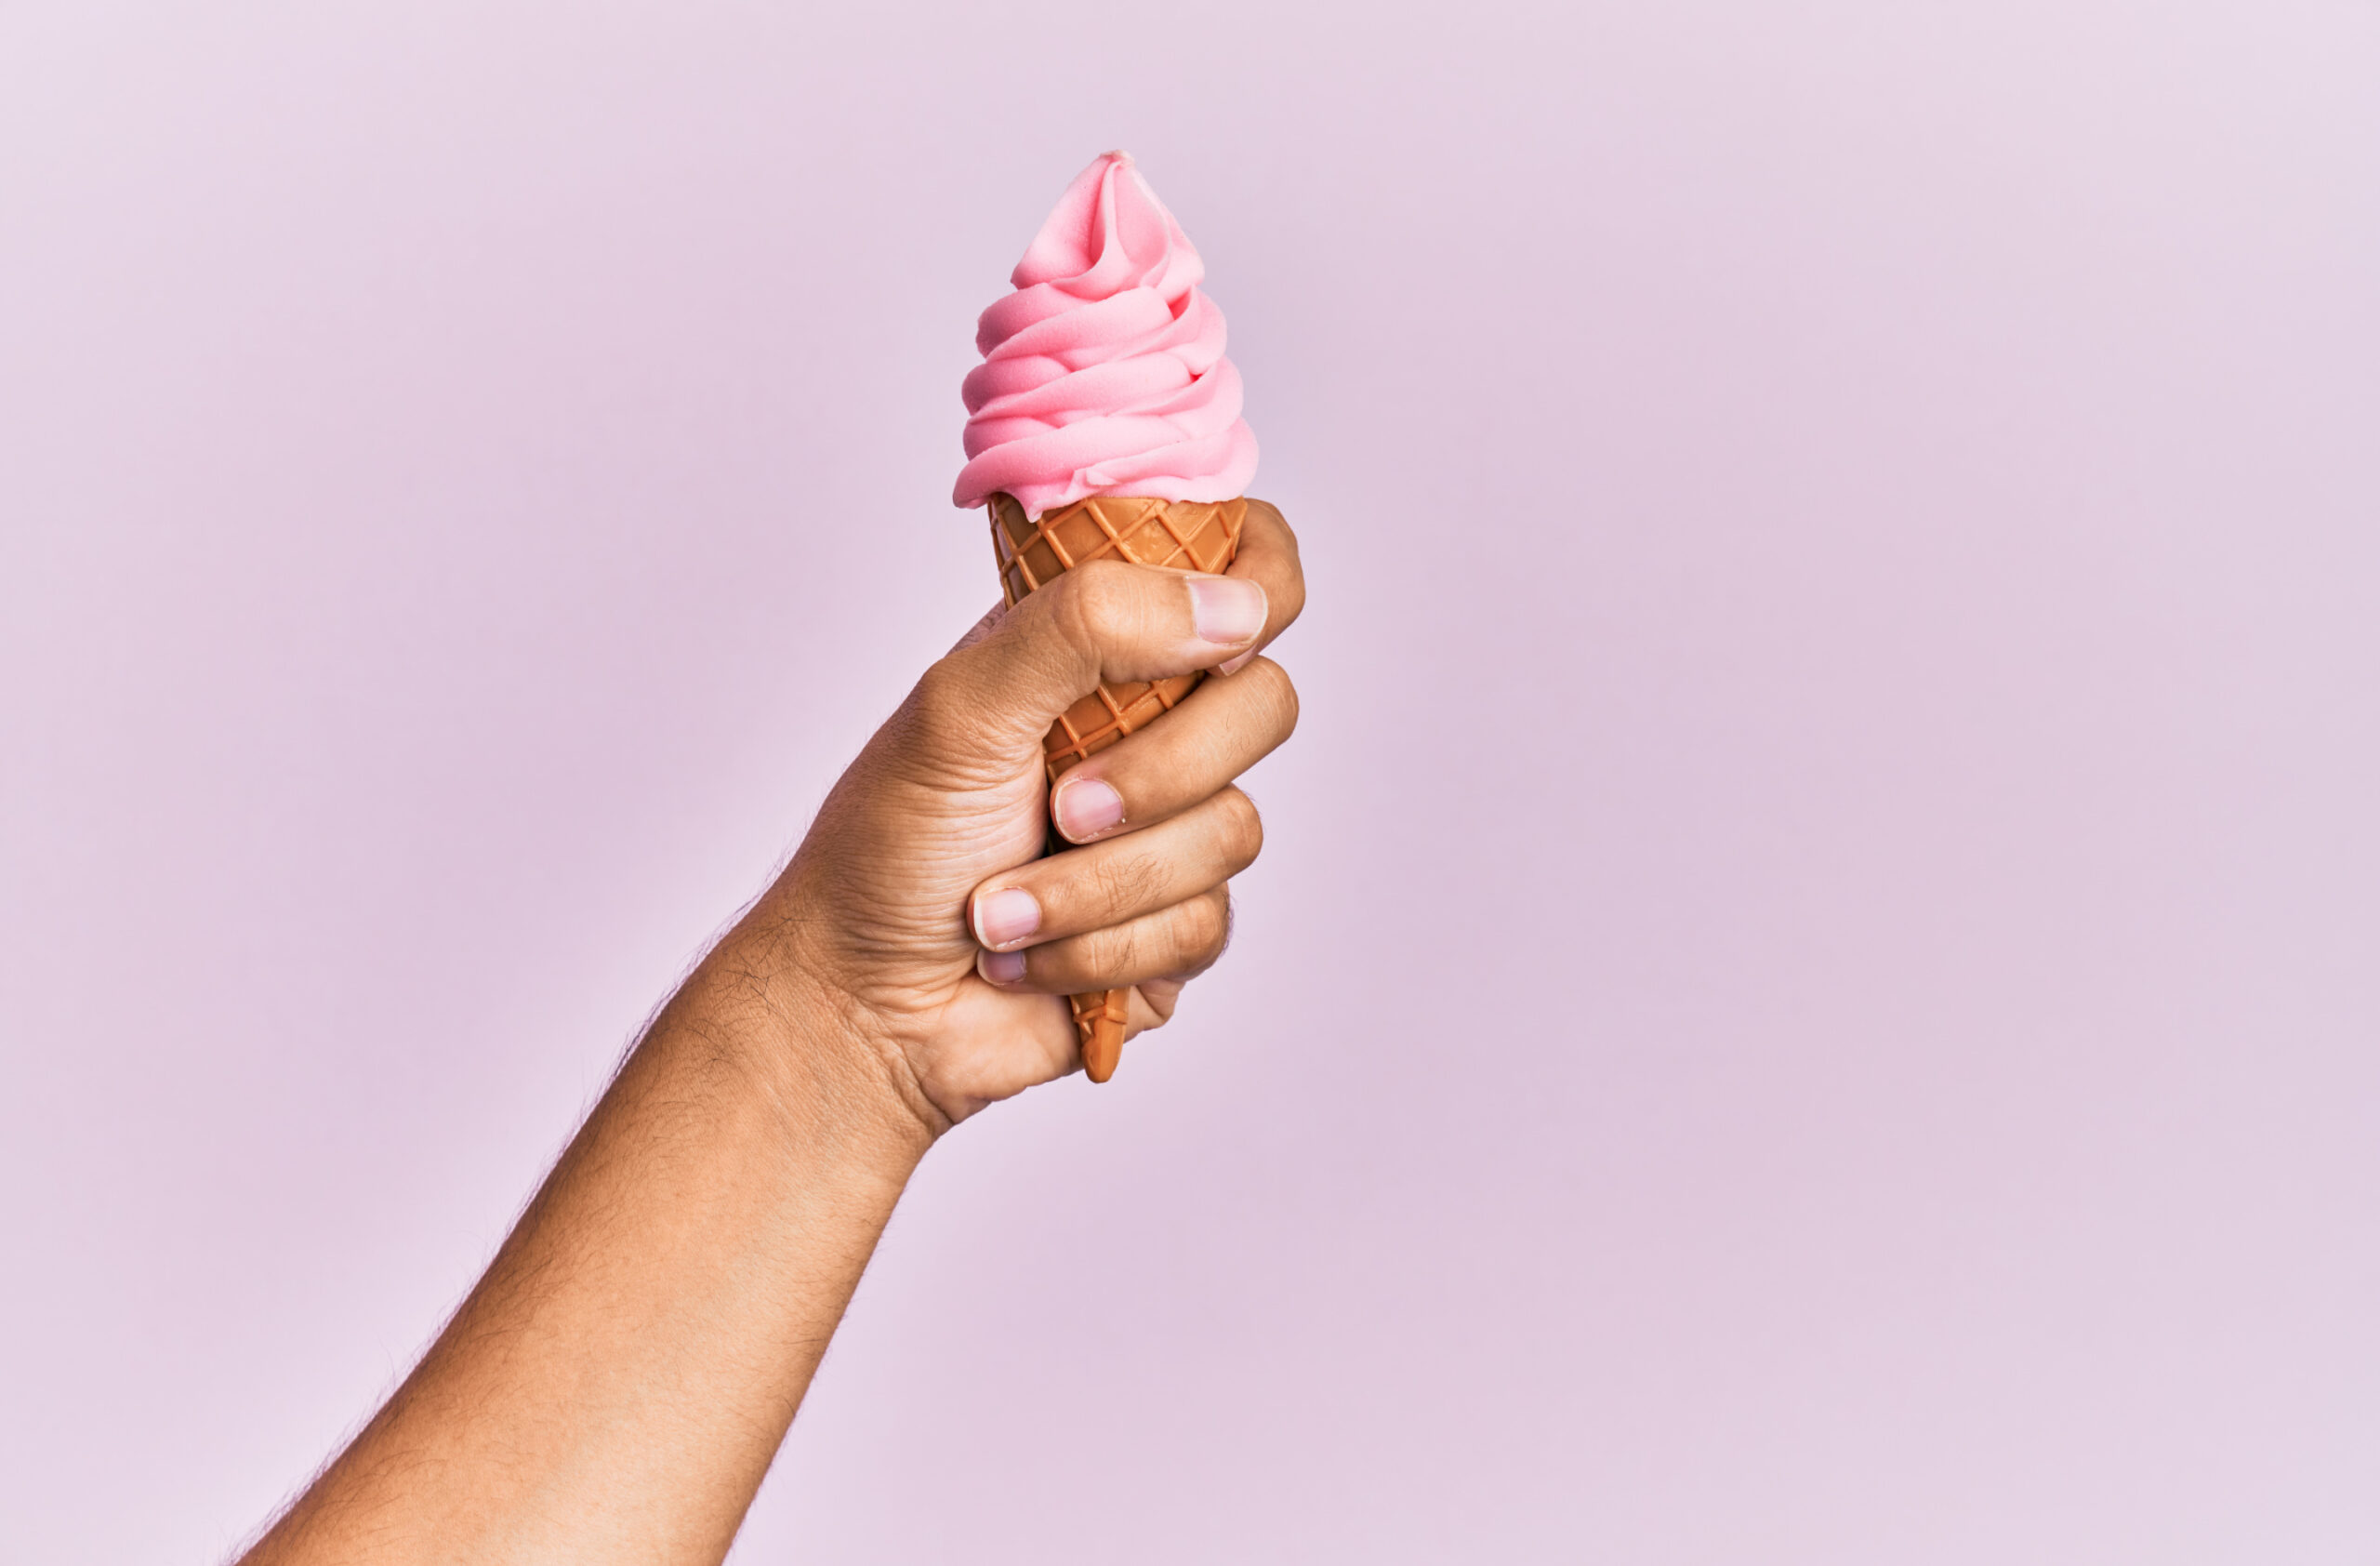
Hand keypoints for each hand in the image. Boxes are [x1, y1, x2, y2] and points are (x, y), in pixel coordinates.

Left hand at [753, 501, 1303, 1129]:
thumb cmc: (887, 848)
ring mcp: (1173, 831)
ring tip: (999, 907)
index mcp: (1103, 647)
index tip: (1210, 638)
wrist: (862, 1006)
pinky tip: (1029, 957)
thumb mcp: (962, 705)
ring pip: (1232, 831)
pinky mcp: (1177, 930)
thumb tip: (1232, 605)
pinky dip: (1098, 947)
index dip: (1257, 587)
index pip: (1243, 568)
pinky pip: (1205, 925)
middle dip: (1159, 772)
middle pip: (1265, 703)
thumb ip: (1086, 624)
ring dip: (1097, 884)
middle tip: (1060, 805)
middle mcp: (1151, 728)